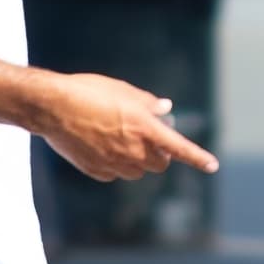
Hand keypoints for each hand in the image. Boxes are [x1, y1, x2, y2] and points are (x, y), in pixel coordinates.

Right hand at [28, 71, 218, 181]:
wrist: (51, 107)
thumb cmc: (88, 92)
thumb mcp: (122, 90)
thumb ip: (148, 103)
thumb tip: (165, 109)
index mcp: (144, 128)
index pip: (179, 148)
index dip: (198, 158)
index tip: (213, 165)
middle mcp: (133, 150)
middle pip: (160, 164)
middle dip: (160, 153)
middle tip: (148, 136)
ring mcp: (114, 164)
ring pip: (138, 171)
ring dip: (138, 160)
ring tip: (119, 137)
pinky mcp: (96, 171)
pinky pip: (114, 173)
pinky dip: (115, 164)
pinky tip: (100, 145)